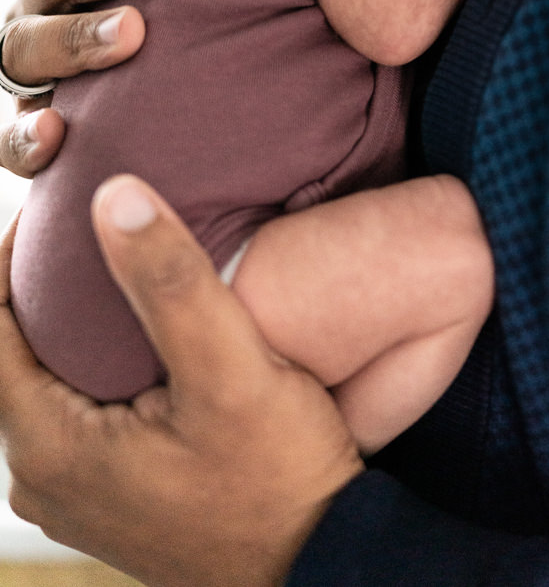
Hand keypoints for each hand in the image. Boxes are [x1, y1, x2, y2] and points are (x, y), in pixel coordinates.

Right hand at [0, 0, 178, 177]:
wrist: (170, 98)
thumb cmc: (182, 0)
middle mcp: (40, 3)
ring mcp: (31, 64)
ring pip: (26, 46)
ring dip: (76, 37)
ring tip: (133, 32)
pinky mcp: (30, 129)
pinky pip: (8, 140)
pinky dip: (24, 138)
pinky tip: (55, 133)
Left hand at [0, 175, 362, 586]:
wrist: (321, 565)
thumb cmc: (278, 479)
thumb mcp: (231, 370)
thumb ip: (170, 283)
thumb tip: (112, 194)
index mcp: (48, 448)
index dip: (8, 258)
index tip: (54, 205)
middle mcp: (43, 478)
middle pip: (13, 352)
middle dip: (41, 284)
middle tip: (86, 219)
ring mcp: (75, 493)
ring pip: (47, 379)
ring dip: (70, 321)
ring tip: (116, 261)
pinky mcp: (110, 496)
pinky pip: (77, 407)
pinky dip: (93, 358)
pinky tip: (141, 328)